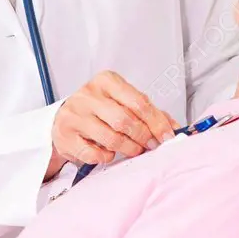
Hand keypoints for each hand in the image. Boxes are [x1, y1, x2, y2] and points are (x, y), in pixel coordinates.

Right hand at [51, 70, 180, 166]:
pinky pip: (94, 153)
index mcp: (106, 81)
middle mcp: (88, 94)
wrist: (64, 121)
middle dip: (143, 136)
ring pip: (111, 138)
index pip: (138, 101)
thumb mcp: (122, 102)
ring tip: (134, 150)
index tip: (167, 136)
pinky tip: (109, 153)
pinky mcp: (65, 136)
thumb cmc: (99, 111)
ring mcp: (75, 114)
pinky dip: (107, 157)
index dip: (156, 122)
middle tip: (151, 145)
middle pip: (125, 120)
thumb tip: (175, 128)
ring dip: (129, 148)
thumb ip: (148, 112)